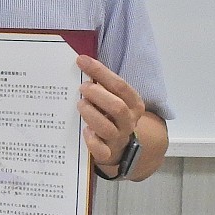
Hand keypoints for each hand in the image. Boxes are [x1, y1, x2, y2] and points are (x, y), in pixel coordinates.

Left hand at [76, 55, 145, 177]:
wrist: (119, 147)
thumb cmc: (110, 115)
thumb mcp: (112, 98)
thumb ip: (101, 84)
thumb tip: (81, 62)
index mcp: (134, 104)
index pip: (120, 86)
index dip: (100, 72)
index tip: (81, 61)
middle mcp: (129, 121)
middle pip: (117, 107)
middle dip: (97, 94)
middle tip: (82, 87)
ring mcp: (119, 138)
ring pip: (107, 127)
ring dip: (91, 114)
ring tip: (80, 105)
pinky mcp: (108, 153)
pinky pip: (102, 151)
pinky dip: (92, 141)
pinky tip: (85, 130)